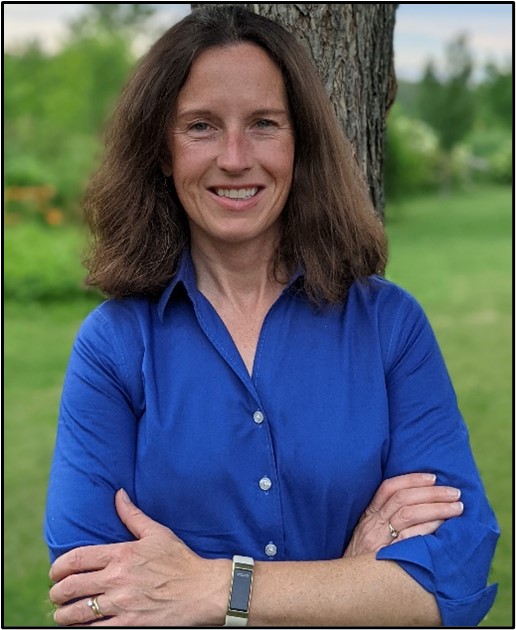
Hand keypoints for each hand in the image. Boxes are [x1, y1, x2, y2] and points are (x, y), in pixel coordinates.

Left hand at [49, 489, 230, 626]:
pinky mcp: (129, 624)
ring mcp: (122, 604)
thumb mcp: (157, 533)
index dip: (59, 567)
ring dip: (63, 614)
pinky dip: (82, 629)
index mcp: (122, 554)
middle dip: (57, 592)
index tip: (55, 572)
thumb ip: (132, 515)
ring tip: (62, 614)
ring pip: (77, 613)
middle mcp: (117, 579)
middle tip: (56, 594)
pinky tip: (81, 626)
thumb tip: (118, 494)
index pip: (77, 559)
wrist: (202, 590)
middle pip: (71, 587)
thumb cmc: (180, 560)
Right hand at [343, 473, 462, 556]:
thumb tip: (413, 506)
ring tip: (456, 508)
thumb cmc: (360, 562)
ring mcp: (379, 540)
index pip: (388, 488)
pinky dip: (428, 526)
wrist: (345, 587)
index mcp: (368, 516)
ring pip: (408, 513)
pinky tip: (443, 524)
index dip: (411, 479)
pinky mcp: (387, 556)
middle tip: (454, 492)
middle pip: (403, 498)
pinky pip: (410, 536)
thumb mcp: (364, 535)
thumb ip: (382, 521)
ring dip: (436, 507)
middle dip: (431, 492)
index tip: (432, 477)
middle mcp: (373, 524)